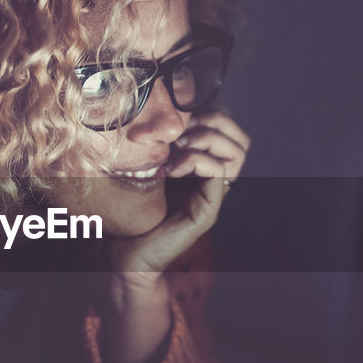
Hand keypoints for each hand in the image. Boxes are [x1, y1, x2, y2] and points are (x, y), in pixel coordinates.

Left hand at [108, 109, 249, 274]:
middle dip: (213, 122)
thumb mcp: (144, 167)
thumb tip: (161, 110)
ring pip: (236, 152)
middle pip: (239, 138)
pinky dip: (195, 161)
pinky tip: (171, 168)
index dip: (210, 113)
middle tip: (181, 132)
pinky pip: (218, 172)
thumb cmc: (128, 210)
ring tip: (177, 148)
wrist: (123, 253)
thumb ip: (158, 144)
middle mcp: (213, 180)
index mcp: (202, 167)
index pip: (229, 128)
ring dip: (206, 140)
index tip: (179, 118)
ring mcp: (213, 196)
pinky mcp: (208, 210)